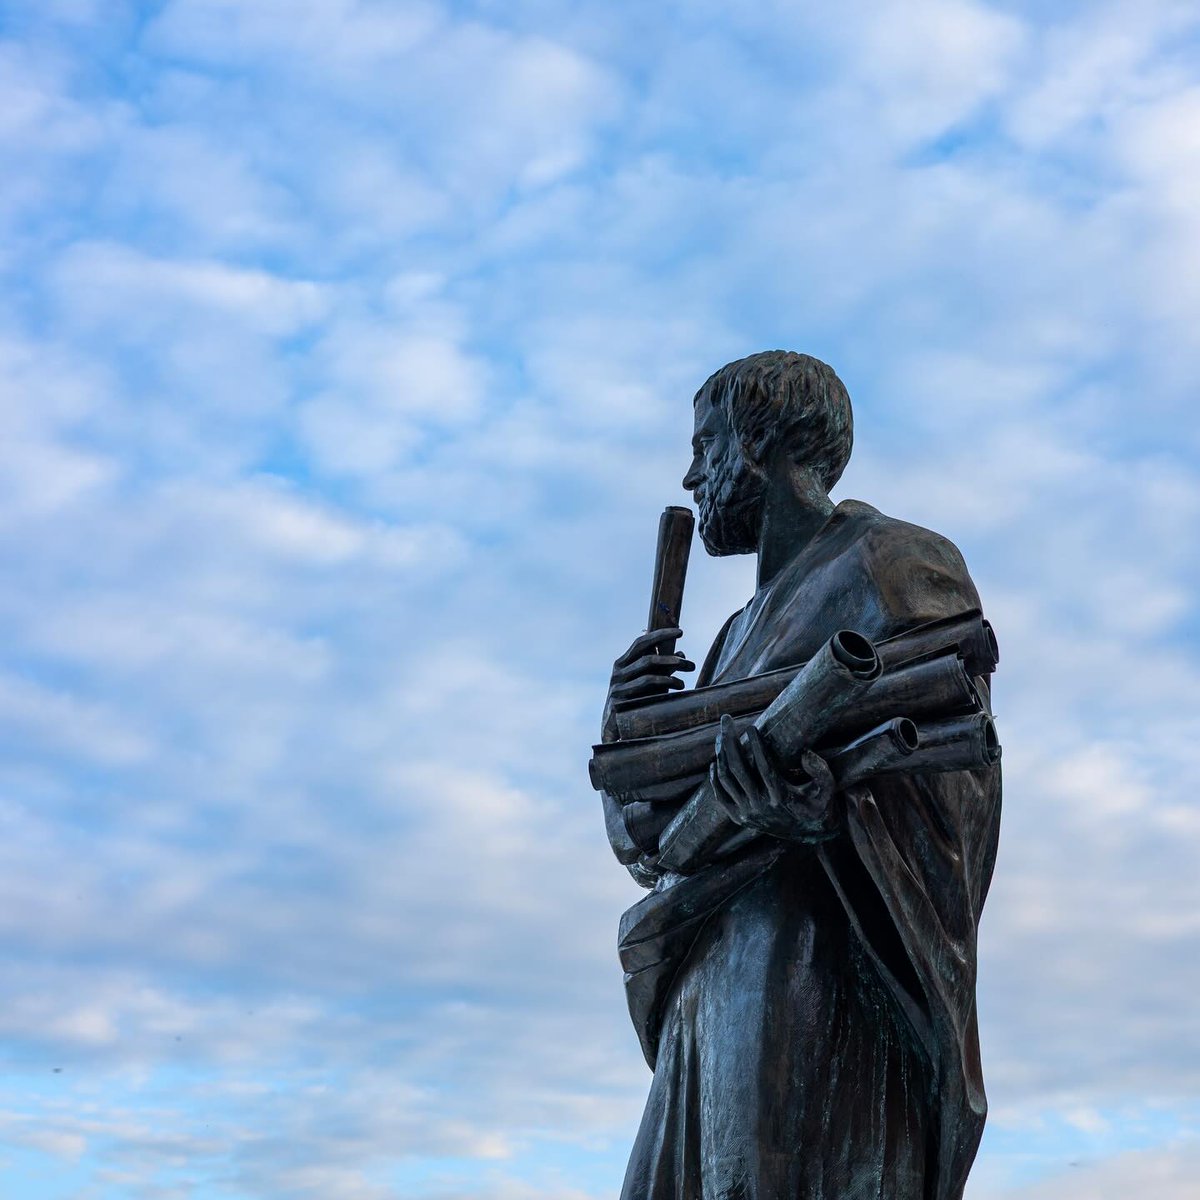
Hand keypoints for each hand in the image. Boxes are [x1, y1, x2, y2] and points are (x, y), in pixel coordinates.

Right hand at [601, 627, 694, 741]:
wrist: (613, 729)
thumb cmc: (634, 702)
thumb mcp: (649, 682)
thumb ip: (662, 669)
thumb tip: (682, 654)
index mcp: (622, 663)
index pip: (641, 642)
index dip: (660, 634)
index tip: (681, 632)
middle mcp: (618, 672)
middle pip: (646, 655)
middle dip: (670, 657)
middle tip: (689, 662)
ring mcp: (617, 686)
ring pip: (648, 671)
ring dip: (671, 673)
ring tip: (685, 681)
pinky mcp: (619, 700)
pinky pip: (646, 686)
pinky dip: (665, 683)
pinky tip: (679, 687)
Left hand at [711, 715, 836, 841]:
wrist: (808, 834)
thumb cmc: (818, 805)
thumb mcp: (827, 788)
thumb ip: (820, 769)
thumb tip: (804, 753)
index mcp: (782, 798)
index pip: (764, 767)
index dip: (756, 746)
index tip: (751, 727)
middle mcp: (761, 806)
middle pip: (738, 769)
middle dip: (730, 741)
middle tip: (726, 720)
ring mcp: (747, 813)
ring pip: (727, 780)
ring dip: (721, 755)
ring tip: (721, 735)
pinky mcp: (739, 818)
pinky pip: (721, 796)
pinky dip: (715, 778)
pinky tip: (716, 761)